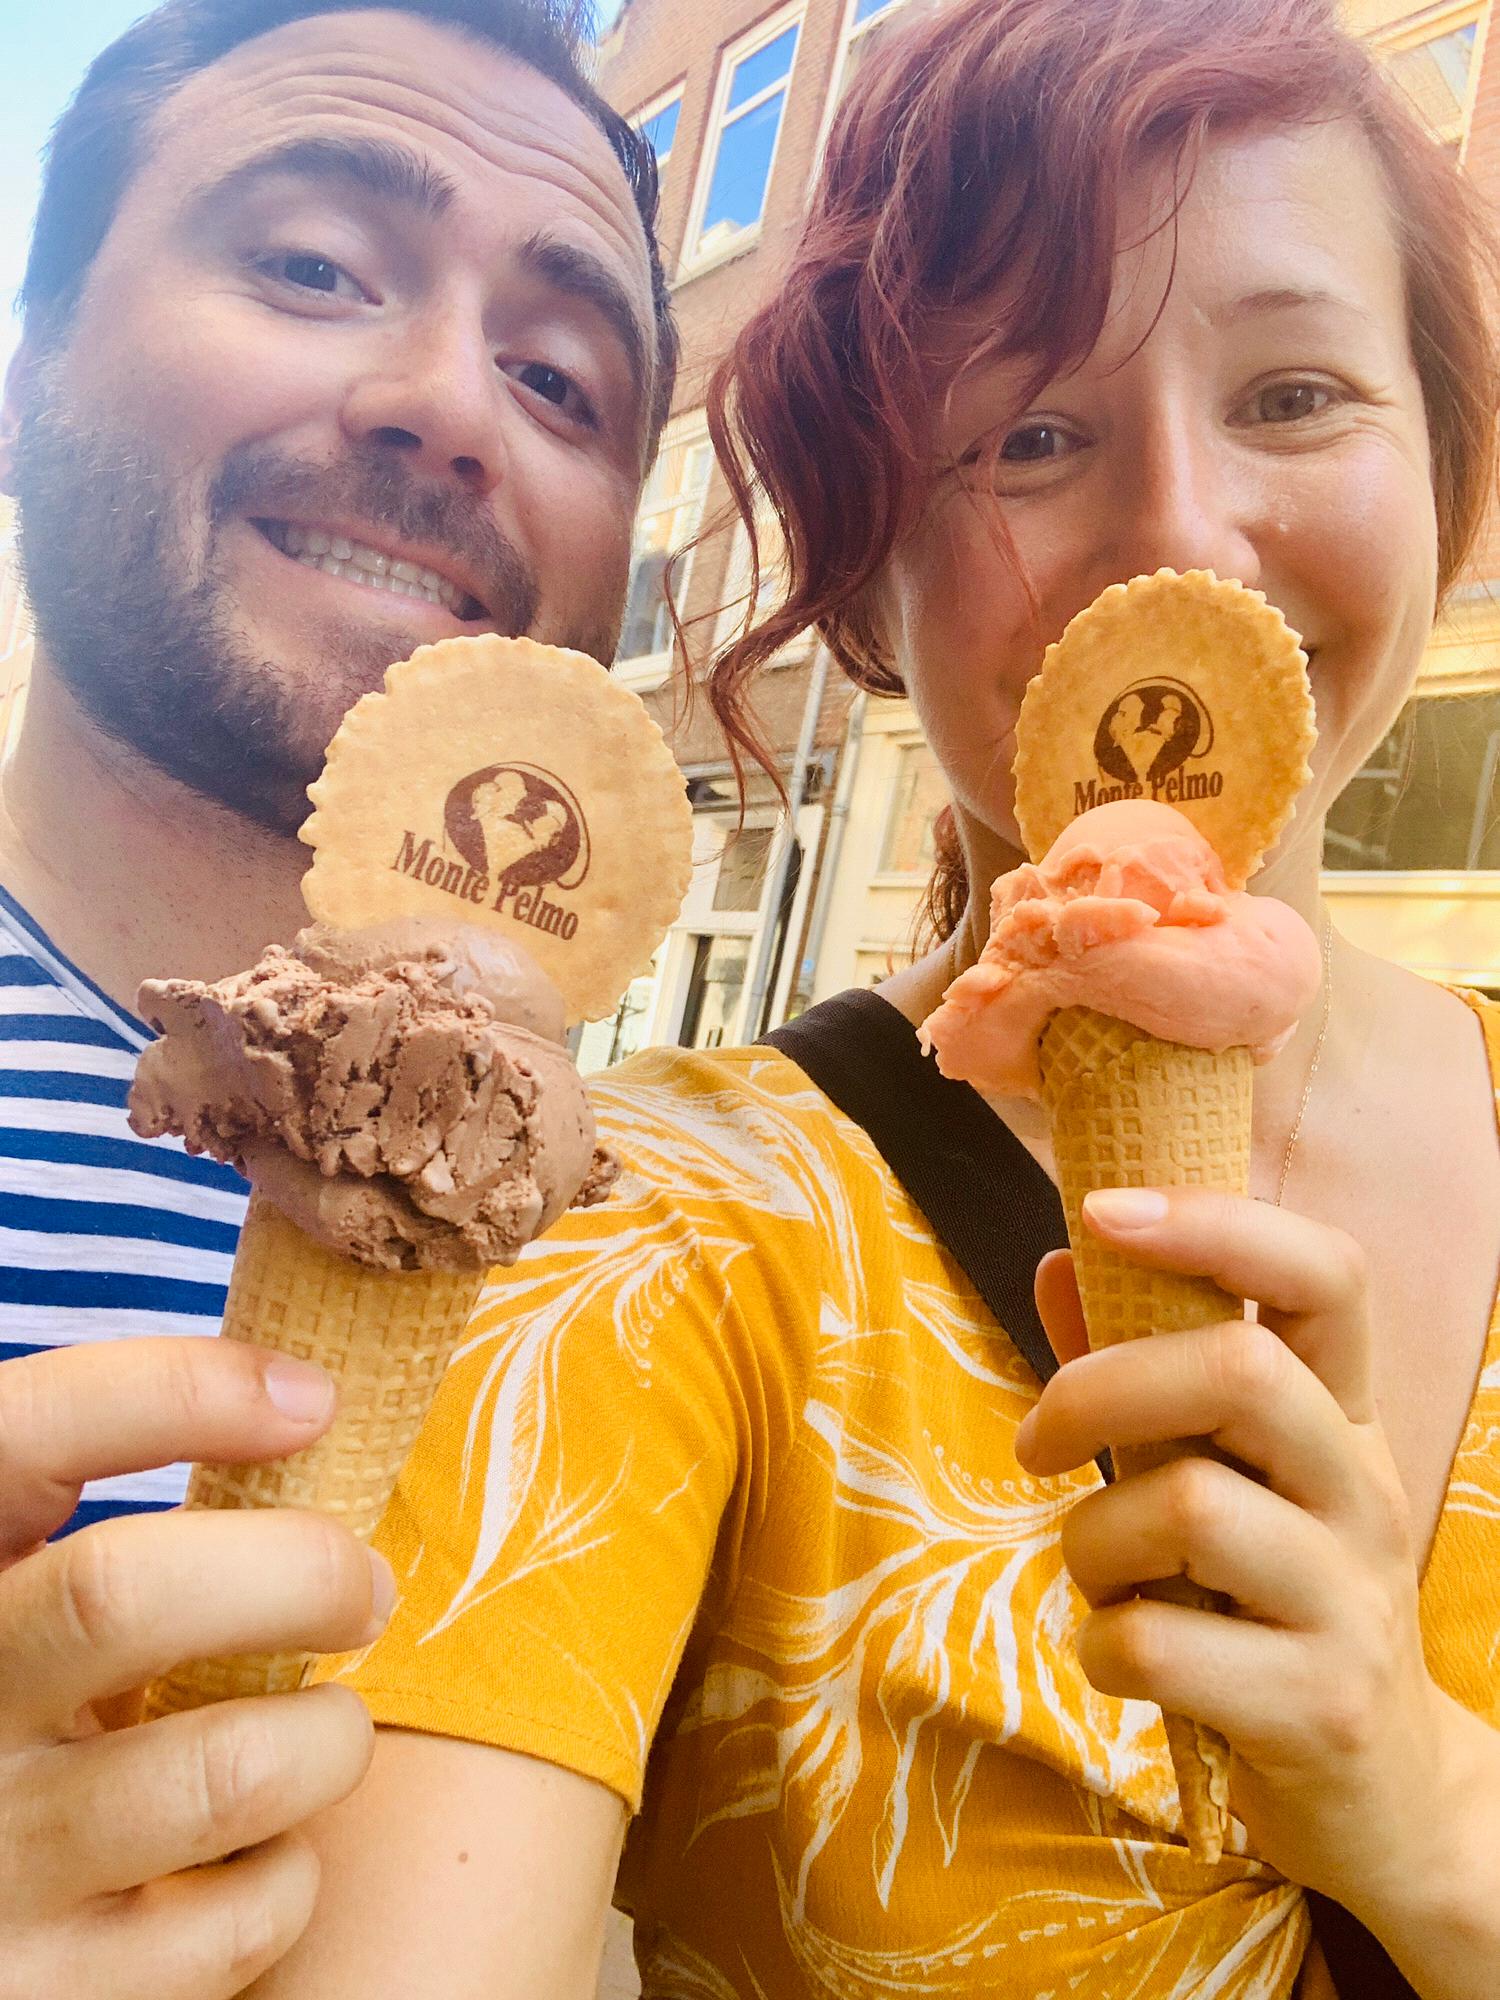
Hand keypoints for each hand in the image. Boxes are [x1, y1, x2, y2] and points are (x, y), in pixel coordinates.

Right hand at [0, 1338, 392, 1999]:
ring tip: (327, 1733)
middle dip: (292, 1570)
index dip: (177, 1392)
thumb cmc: (25, 1734)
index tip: (315, 1397)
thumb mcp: (26, 1612)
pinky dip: (287, 1877)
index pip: (26, 1435)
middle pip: (120, 1594)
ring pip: (219, 1772)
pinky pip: (237, 1921)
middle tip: (365, 1587)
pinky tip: (258, 1857)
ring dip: (323, 1742)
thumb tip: (307, 1401)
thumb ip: (109, 1532)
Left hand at [1017, 1187, 1468, 1916]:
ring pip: (1188, 1506)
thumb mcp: (1220, 1478)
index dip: (1216, 1222)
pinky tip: (1117, 1658)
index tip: (1102, 1209)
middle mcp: (1364, 1490)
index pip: (1327, 1275)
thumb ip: (1141, 1377)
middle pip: (1240, 1370)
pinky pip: (1161, 1643)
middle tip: (1037, 1440)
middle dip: (1099, 1387)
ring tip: (1098, 1577)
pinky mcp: (1320, 1707)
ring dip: (1091, 1539)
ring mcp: (1353, 1601)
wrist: (1384, 1794)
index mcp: (1343, 1416)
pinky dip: (1099, 1645)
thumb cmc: (1269, 1604)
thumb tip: (1058, 1260)